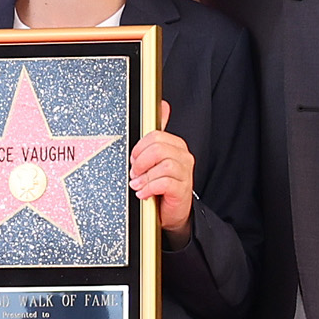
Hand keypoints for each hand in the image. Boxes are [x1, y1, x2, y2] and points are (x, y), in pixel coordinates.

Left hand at [130, 100, 194, 234]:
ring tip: (138, 185)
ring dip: (145, 176)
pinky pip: (164, 182)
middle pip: (159, 148)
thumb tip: (163, 106)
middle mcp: (183, 157)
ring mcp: (185, 173)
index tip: (133, 160)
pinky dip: (149, 187)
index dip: (140, 148)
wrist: (171, 212)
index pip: (156, 136)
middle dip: (141, 161)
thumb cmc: (161, 185)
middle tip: (134, 173)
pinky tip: (143, 193)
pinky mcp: (182, 190)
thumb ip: (157, 136)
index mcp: (176, 146)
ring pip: (163, 165)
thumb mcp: (156, 159)